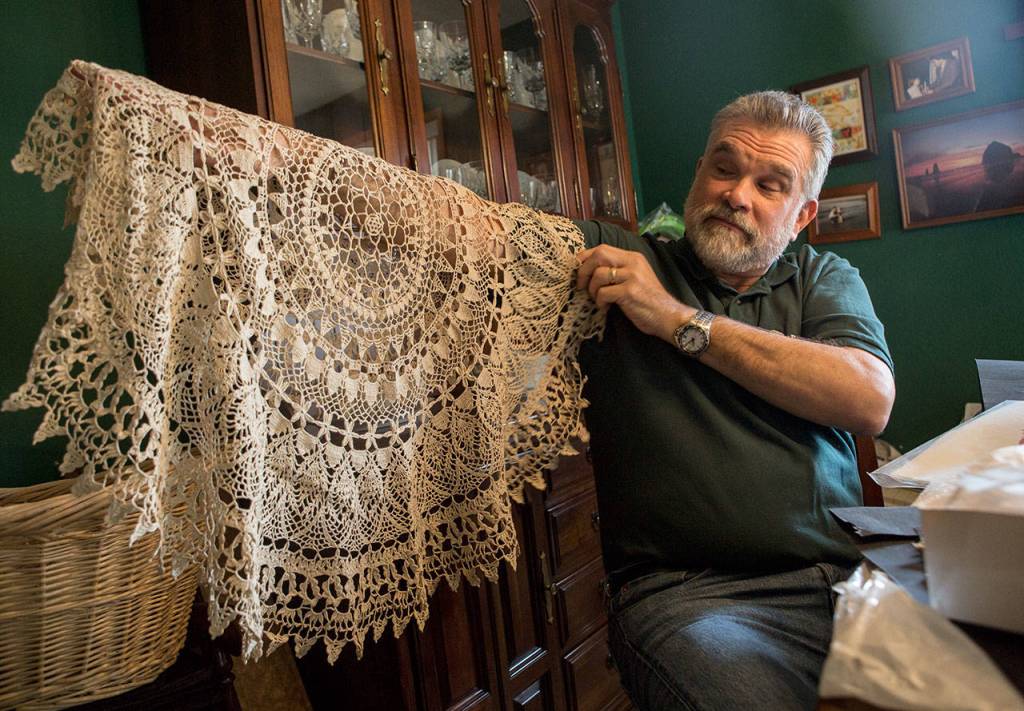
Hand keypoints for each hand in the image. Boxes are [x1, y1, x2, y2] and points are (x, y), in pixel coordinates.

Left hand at [575, 244, 692, 340]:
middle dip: (584, 271)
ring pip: (599, 274)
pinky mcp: (630, 292)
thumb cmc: (648, 300)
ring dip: (592, 290)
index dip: (585, 258)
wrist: (668, 316)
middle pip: (599, 255)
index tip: (579, 271)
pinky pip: (603, 292)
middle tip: (582, 286)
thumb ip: (618, 270)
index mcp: (633, 257)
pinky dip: (600, 302)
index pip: (602, 248)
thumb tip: (588, 270)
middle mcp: (633, 262)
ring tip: (598, 299)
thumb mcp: (635, 277)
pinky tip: (606, 307)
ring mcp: (632, 276)